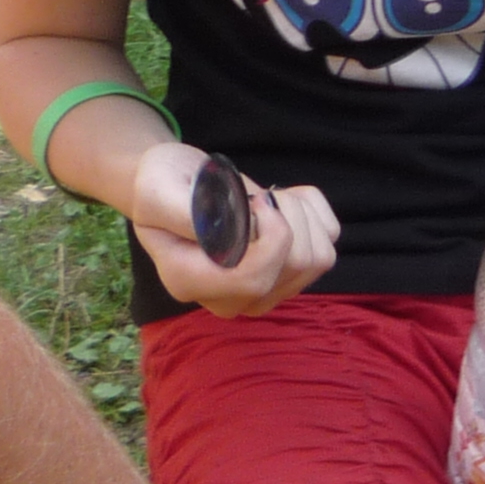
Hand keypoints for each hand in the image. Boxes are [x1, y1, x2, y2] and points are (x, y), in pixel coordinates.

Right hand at [128, 147, 336, 315]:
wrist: (175, 185)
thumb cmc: (162, 185)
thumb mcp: (156, 190)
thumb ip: (186, 215)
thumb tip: (232, 236)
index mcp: (191, 282)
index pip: (254, 279)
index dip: (272, 236)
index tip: (256, 201)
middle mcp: (231, 298)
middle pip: (295, 267)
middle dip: (289, 215)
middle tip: (257, 196)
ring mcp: (265, 290)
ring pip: (319, 258)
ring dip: (300, 213)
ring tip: (266, 199)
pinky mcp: (291, 272)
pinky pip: (328, 240)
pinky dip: (312, 208)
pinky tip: (282, 201)